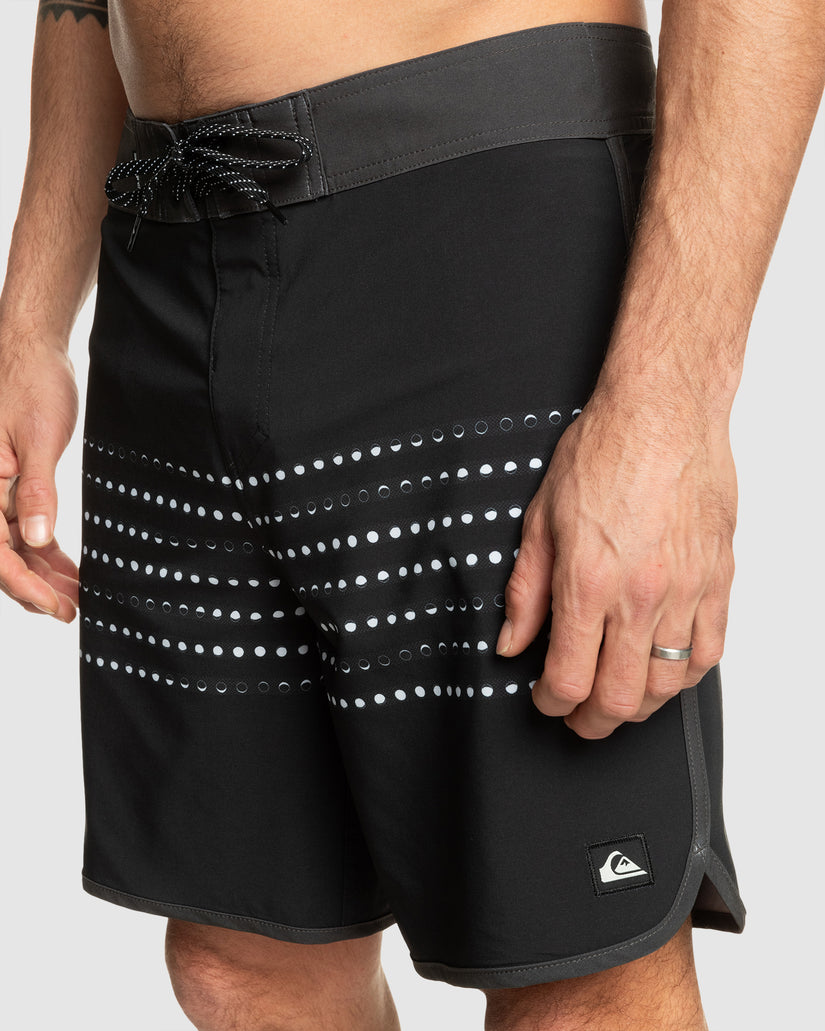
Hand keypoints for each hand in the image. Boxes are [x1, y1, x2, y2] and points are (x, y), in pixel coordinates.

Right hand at [0, 335, 79, 620]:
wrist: (32, 350)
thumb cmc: (30, 383)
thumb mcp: (37, 438)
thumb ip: (35, 489)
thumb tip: (37, 539)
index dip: (23, 585)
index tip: (54, 606)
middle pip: (1, 556)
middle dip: (35, 589)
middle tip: (72, 610)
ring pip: (13, 547)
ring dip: (43, 575)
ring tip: (77, 597)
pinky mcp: (10, 486)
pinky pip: (23, 529)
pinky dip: (45, 552)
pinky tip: (70, 571)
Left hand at [497, 386, 736, 738]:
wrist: (663, 413)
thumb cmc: (604, 452)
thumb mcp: (540, 519)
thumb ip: (525, 590)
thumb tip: (511, 640)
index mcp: (587, 582)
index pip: (568, 677)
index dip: (550, 702)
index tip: (544, 698)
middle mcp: (639, 595)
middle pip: (619, 697)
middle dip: (591, 720)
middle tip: (577, 716)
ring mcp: (685, 591)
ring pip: (666, 685)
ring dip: (637, 705)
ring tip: (617, 698)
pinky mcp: (717, 581)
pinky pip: (709, 652)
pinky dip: (683, 676)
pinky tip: (663, 671)